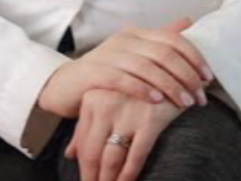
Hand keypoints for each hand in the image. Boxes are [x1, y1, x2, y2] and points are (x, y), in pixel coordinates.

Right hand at [38, 15, 212, 118]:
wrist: (67, 86)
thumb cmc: (107, 72)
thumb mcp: (135, 54)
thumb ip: (160, 39)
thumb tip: (188, 20)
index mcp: (136, 34)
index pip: (172, 39)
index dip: (193, 57)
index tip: (208, 78)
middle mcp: (124, 40)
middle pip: (163, 53)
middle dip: (186, 75)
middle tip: (200, 97)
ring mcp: (108, 54)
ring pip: (146, 67)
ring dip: (170, 85)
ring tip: (185, 103)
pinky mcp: (95, 72)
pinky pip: (123, 79)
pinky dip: (142, 89)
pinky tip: (157, 101)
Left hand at [63, 87, 182, 180]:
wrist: (170, 70)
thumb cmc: (135, 90)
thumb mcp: (106, 100)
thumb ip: (86, 125)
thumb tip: (69, 154)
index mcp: (92, 98)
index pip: (82, 142)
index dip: (83, 167)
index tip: (87, 180)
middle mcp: (106, 104)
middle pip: (93, 153)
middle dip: (92, 178)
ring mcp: (127, 113)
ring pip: (111, 159)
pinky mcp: (150, 120)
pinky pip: (135, 157)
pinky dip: (129, 175)